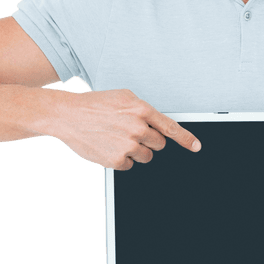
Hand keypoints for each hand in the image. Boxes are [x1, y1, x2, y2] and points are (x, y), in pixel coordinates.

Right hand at [50, 88, 200, 168]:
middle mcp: (137, 128)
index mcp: (140, 110)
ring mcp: (127, 146)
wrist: (67, 116)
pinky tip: (109, 146)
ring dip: (136, 150)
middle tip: (131, 133)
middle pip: (159, 144)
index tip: (196, 147)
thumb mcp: (123, 98)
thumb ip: (143, 110)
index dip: (186, 139)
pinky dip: (121, 159)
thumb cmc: (95, 105)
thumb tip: (156, 124)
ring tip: (117, 138)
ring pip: (146, 156)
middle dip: (149, 141)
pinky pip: (130, 165)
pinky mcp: (117, 160)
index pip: (170, 128)